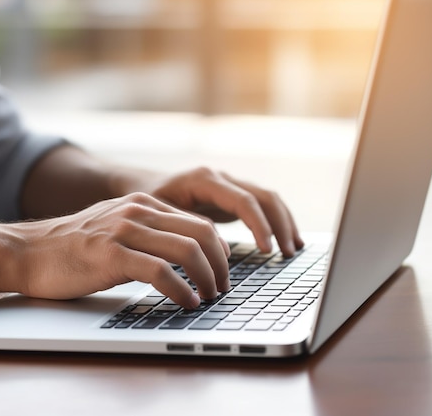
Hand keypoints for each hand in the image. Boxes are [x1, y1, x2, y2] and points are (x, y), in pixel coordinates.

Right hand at [10, 192, 230, 308]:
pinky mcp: (111, 255)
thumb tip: (178, 253)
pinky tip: (184, 302)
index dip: (218, 249)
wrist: (27, 252)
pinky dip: (180, 290)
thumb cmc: (70, 249)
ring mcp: (124, 231)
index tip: (222, 271)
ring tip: (208, 297)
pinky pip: (161, 272)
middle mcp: (137, 211)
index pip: (197, 222)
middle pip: (201, 233)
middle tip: (222, 288)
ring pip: (187, 249)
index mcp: (141, 204)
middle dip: (221, 264)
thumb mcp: (112, 228)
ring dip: (207, 278)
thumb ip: (144, 232)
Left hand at [139, 167, 304, 256]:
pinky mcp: (229, 198)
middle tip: (288, 253)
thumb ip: (189, 227)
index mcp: (204, 180)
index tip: (267, 249)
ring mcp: (227, 186)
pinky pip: (260, 207)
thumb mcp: (161, 214)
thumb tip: (221, 249)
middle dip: (279, 224)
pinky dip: (274, 222)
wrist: (138, 187)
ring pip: (266, 199)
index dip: (258, 225)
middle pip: (263, 196)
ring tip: (292, 250)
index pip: (243, 200)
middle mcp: (220, 179)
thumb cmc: (145, 201)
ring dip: (283, 223)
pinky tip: (284, 241)